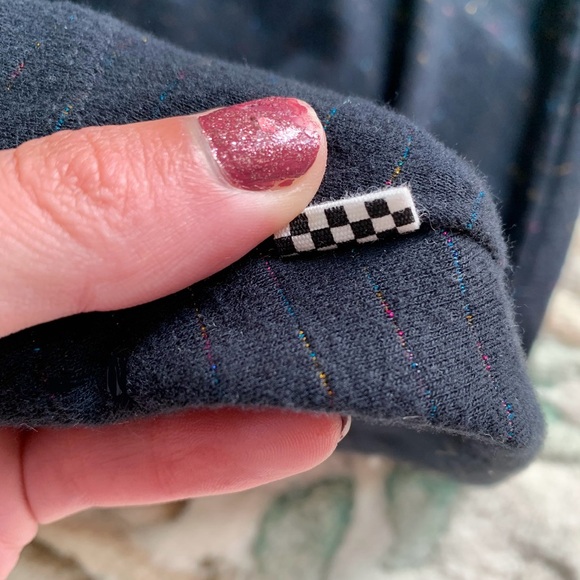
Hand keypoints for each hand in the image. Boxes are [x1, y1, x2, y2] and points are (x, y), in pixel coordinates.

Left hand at [0, 97, 344, 576]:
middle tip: (340, 233)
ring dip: (248, 353)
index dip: (183, 129)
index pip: (68, 126)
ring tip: (341, 328)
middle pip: (120, 238)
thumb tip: (267, 148)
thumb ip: (75, 213)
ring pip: (138, 347)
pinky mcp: (3, 480)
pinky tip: (303, 422)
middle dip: (239, 243)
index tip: (298, 145)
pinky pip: (128, 446)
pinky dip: (218, 441)